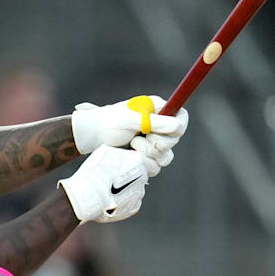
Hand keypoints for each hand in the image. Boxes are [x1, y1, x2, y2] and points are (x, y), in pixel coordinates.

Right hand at [59, 146, 151, 222]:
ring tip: (109, 191)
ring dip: (126, 190)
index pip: (151, 164)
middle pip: (142, 177)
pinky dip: (123, 201)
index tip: (133, 167)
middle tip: (115, 179)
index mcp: (138, 161)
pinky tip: (111, 199)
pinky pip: (131, 203)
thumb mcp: (105, 152)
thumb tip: (120, 154)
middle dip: (131, 178)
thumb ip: (119, 153)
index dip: (142, 165)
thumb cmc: (94, 172)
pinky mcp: (133, 208)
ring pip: (136, 190)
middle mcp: (143, 178)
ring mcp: (139, 194)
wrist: (86, 195)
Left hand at [71, 95, 188, 172]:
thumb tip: (178, 126)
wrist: (93, 136)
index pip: (181, 118)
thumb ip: (156, 122)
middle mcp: (159, 125)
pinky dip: (145, 162)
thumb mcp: (132, 119)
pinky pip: (157, 165)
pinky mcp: (147, 156)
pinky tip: (132, 155)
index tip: (165, 132)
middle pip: (174, 140)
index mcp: (158, 110)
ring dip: (148, 153)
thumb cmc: (109, 123)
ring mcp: (153, 142)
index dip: (178, 127)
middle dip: (156, 142)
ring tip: (132, 145)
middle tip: (138, 138)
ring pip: (167, 155)